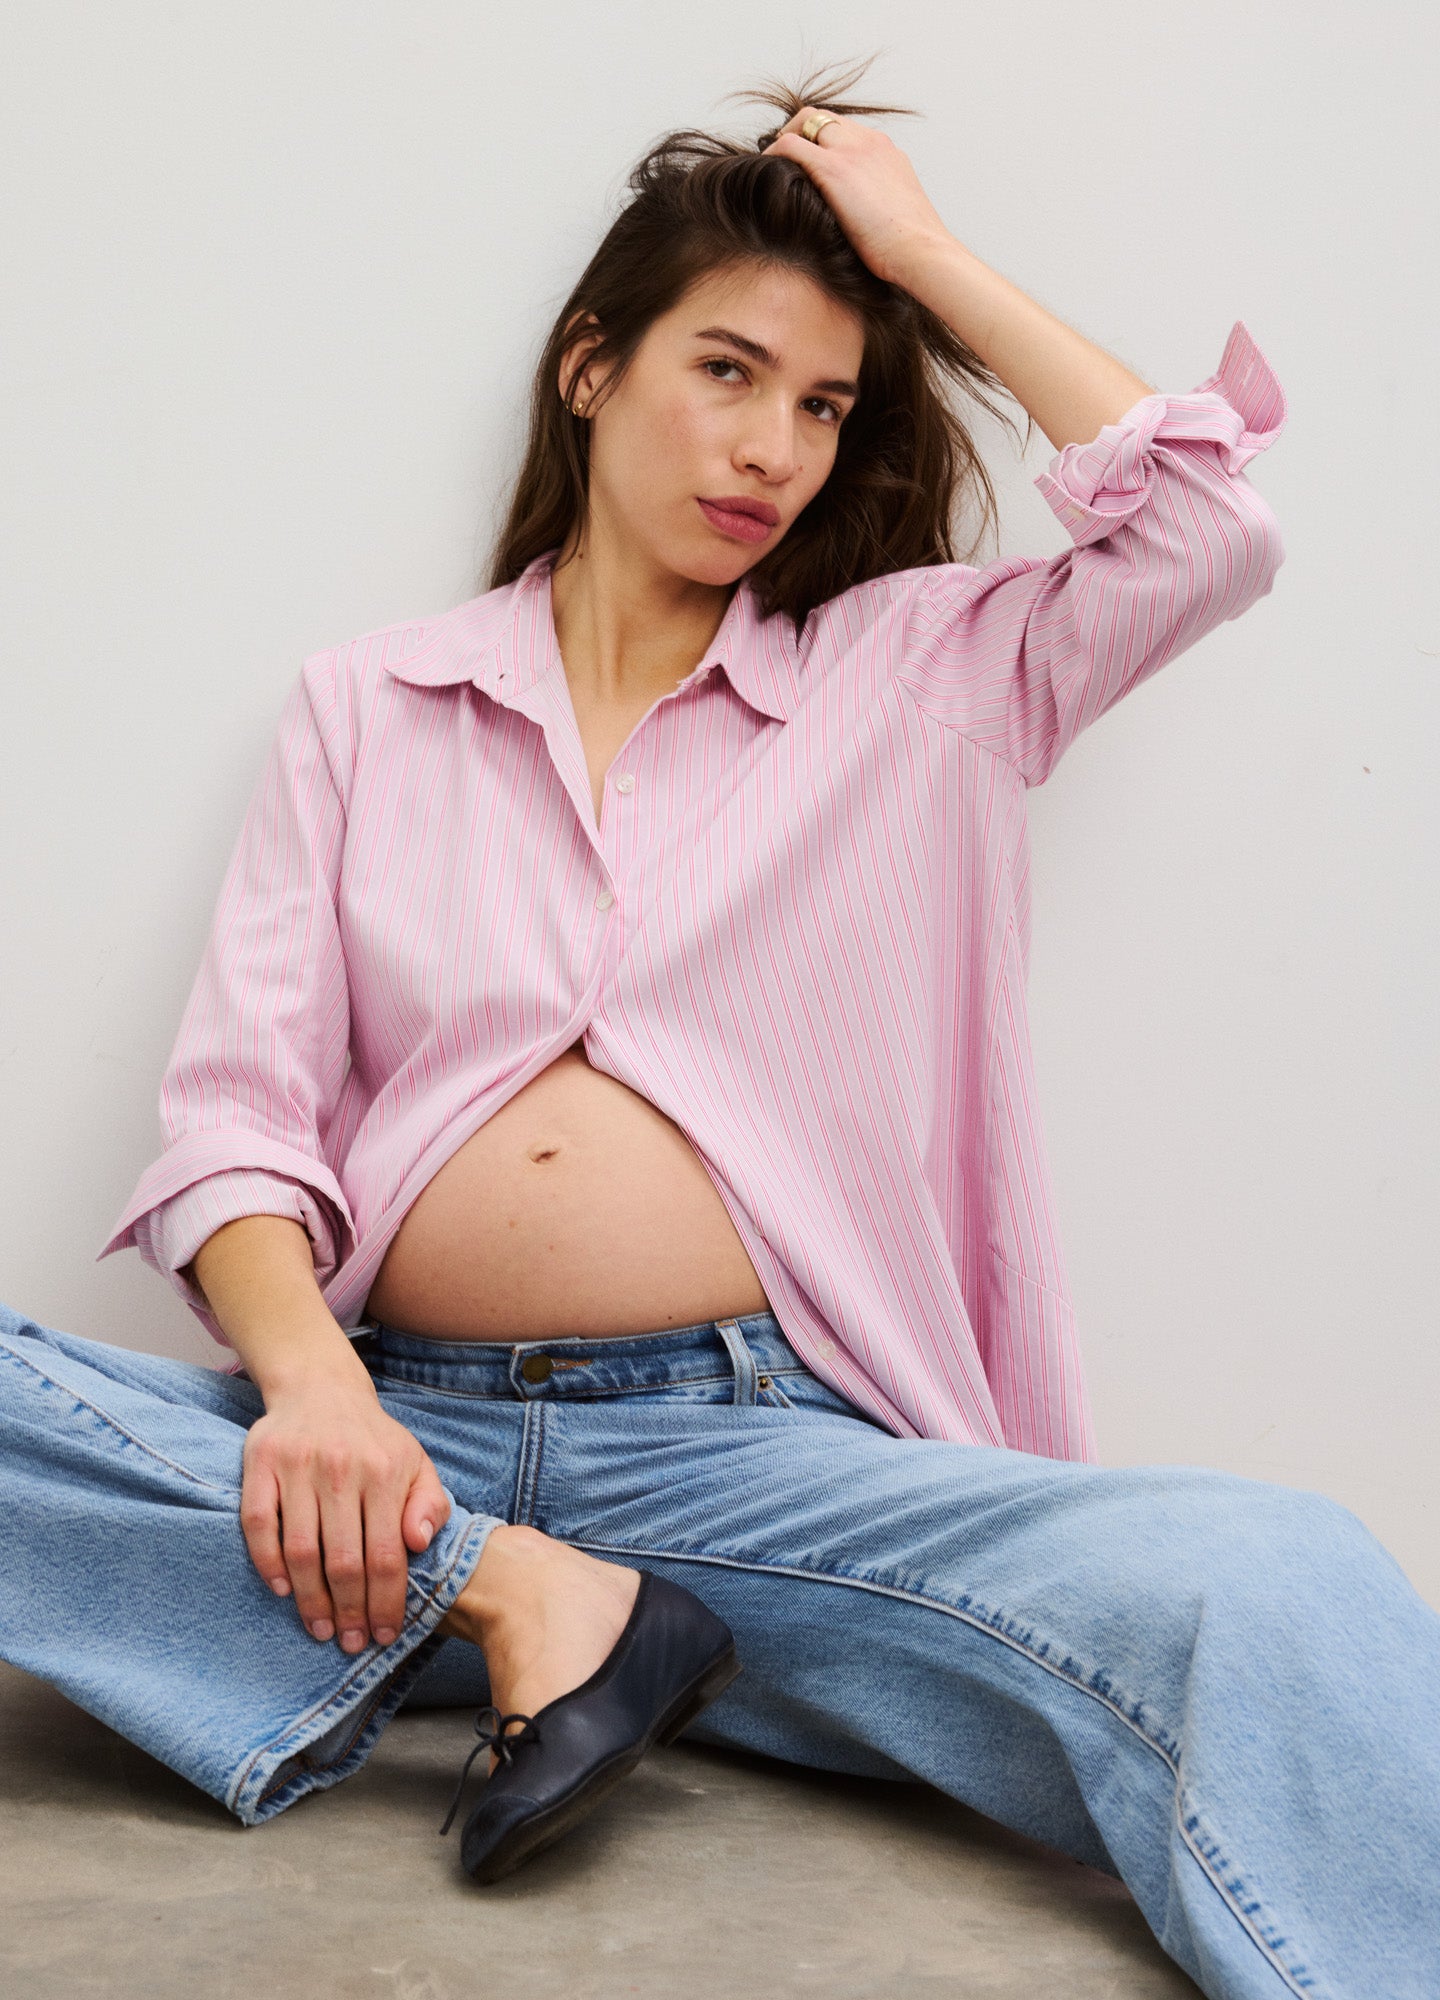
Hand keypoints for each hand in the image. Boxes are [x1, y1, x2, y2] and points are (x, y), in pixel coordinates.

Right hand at [240, 1377, 451, 1653]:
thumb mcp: (415, 1463)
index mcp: (384, 1472)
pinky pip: (259, 1524)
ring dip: (310, 1599)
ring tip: (321, 1629)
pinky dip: (267, 1563)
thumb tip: (420, 1544)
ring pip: (301, 1549)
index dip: (385, 1602)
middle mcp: (341, 1468)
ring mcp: (297, 1465)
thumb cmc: (374, 1440)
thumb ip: (429, 1504)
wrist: (321, 1389)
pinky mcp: (260, 1463)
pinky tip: (283, 1591)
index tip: (384, 1635)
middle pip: (343, 1560)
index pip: (386, 1554)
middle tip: (350, 1643)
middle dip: (349, 1611)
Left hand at [761, 105, 956, 289]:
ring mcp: (853, 150)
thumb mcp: (897, 219)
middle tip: (784, 157)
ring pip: (808, 120)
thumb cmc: (912, 251)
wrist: (922, 252)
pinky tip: (764, 172)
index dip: (824, 141)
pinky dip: (774, 153)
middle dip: (801, 131)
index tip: (809, 160)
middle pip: (827, 118)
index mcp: (888, 154)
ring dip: (786, 137)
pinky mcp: (834, 167)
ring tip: (772, 164)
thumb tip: (863, 229)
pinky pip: (790, 145)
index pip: (848, 131)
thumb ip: (878, 209)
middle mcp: (871, 142)